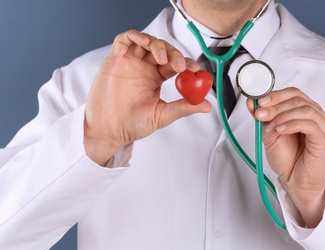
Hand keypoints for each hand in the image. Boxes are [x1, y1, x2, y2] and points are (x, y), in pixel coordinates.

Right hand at [84, 30, 211, 164]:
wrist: (109, 131)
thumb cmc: (133, 124)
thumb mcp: (162, 115)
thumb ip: (183, 107)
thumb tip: (207, 105)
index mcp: (156, 78)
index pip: (174, 63)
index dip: (186, 63)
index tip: (195, 70)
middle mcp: (144, 67)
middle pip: (163, 49)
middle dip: (174, 54)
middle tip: (180, 66)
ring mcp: (129, 62)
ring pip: (146, 42)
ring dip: (158, 45)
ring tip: (163, 58)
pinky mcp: (114, 59)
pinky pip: (124, 40)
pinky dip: (135, 36)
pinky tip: (144, 42)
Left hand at [247, 87, 324, 227]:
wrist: (295, 182)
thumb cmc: (287, 160)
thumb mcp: (269, 134)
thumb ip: (263, 117)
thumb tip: (252, 101)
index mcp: (305, 112)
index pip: (293, 93)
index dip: (275, 95)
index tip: (259, 101)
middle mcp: (317, 116)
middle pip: (298, 99)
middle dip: (276, 105)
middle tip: (261, 114)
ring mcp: (323, 126)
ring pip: (305, 109)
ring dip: (283, 115)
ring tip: (271, 127)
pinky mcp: (324, 139)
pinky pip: (310, 124)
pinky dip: (292, 124)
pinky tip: (280, 130)